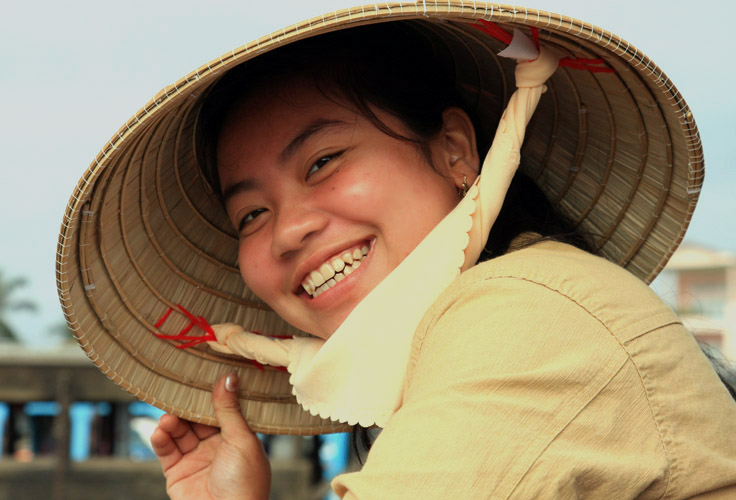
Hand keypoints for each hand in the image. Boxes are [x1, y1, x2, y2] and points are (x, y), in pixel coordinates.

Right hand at [150, 373, 270, 499]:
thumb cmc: (245, 483)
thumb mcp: (242, 439)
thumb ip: (230, 409)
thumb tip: (229, 378)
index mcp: (238, 439)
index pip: (222, 411)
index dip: (211, 397)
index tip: (200, 378)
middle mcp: (217, 449)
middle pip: (197, 420)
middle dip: (187, 408)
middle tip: (177, 394)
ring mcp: (197, 461)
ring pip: (180, 433)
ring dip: (172, 423)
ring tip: (168, 418)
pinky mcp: (178, 474)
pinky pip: (167, 452)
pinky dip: (161, 439)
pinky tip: (160, 431)